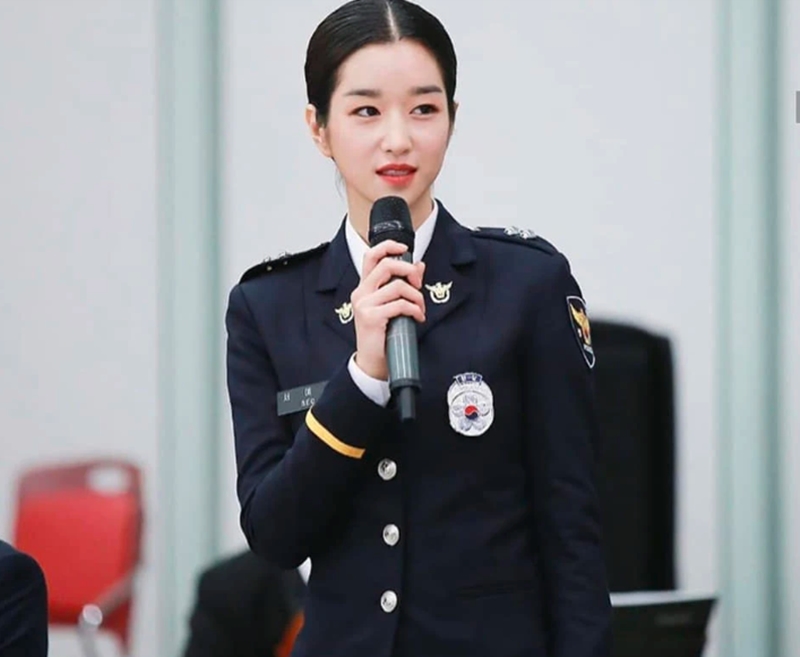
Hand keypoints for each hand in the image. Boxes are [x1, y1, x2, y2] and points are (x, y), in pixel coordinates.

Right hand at [351, 240, 425, 379]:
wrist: (372, 361)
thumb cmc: (382, 334)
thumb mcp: (393, 306)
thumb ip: (404, 284)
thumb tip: (419, 266)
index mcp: (365, 287)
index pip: (371, 256)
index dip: (388, 246)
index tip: (404, 248)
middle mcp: (361, 293)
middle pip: (386, 265)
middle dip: (409, 271)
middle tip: (418, 283)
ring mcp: (365, 304)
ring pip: (397, 286)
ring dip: (416, 297)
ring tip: (419, 308)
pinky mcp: (371, 317)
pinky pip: (400, 305)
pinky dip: (414, 309)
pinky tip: (417, 317)